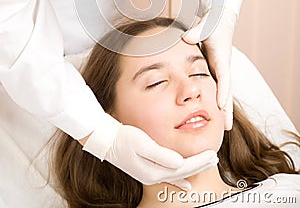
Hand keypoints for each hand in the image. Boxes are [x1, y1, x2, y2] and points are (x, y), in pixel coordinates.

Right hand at [82, 113, 217, 189]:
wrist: (106, 140)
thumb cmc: (123, 138)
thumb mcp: (142, 144)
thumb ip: (161, 155)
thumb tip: (179, 163)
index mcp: (154, 169)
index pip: (184, 167)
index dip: (199, 161)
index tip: (213, 154)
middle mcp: (154, 175)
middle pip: (183, 172)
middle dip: (200, 165)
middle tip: (215, 158)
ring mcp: (150, 174)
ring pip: (178, 174)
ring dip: (193, 169)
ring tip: (206, 164)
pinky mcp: (147, 169)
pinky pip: (169, 177)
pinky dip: (180, 179)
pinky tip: (187, 184)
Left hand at [182, 7, 236, 129]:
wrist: (220, 21)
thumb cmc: (213, 23)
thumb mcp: (206, 25)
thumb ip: (196, 32)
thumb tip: (186, 38)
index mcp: (222, 57)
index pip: (224, 77)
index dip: (223, 92)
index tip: (221, 106)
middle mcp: (223, 66)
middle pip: (227, 91)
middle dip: (228, 109)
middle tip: (227, 128)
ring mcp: (220, 69)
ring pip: (223, 92)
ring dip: (224, 109)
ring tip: (224, 127)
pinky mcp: (216, 70)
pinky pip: (216, 88)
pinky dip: (217, 101)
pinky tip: (214, 113)